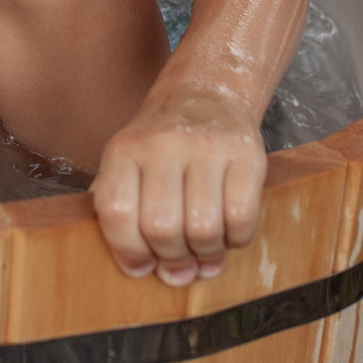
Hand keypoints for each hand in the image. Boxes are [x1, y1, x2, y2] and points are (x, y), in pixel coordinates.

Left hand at [90, 89, 265, 283]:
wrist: (207, 94)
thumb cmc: (161, 145)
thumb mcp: (126, 163)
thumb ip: (119, 206)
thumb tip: (134, 266)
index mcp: (124, 150)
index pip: (116, 211)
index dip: (128, 251)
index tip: (141, 268)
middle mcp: (163, 144)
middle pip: (161, 227)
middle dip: (172, 260)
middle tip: (180, 268)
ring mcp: (206, 146)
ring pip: (203, 229)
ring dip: (206, 255)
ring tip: (205, 255)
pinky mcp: (246, 153)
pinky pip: (241, 218)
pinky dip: (236, 240)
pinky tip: (229, 235)